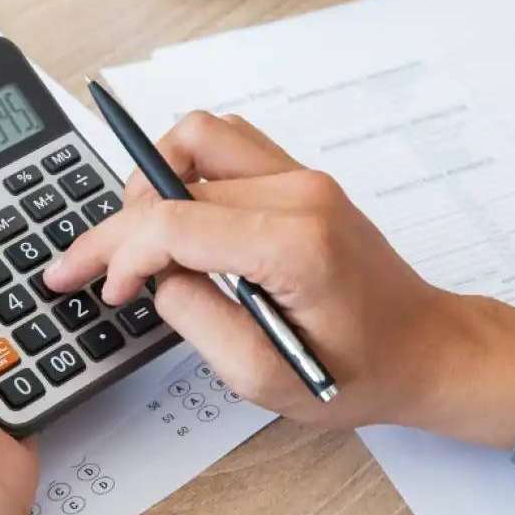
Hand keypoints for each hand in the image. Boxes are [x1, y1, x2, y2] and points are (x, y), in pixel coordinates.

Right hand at [45, 112, 514, 448]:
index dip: (118, 253)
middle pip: (174, 175)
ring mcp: (303, 176)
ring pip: (198, 135)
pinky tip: (177, 217)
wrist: (426, 348)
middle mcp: (299, 193)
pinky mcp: (301, 176)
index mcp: (294, 245)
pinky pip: (225, 144)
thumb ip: (197, 321)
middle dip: (120, 224)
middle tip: (89, 264)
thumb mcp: (265, 378)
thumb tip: (157, 276)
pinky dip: (185, 170)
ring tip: (139, 237)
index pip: (173, 221)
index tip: (99, 287)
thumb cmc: (360, 370)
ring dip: (154, 178)